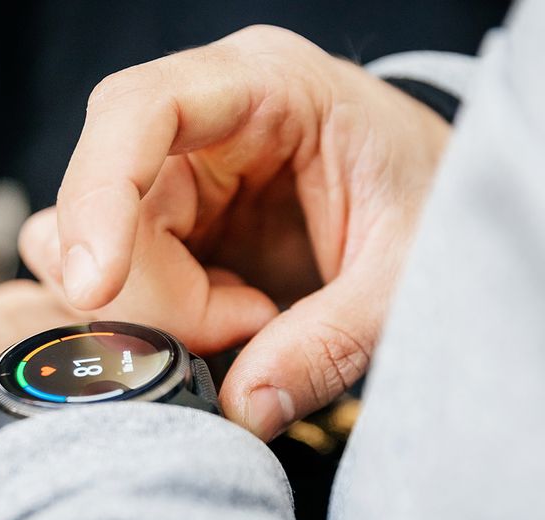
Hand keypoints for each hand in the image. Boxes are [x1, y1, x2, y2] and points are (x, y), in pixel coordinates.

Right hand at [18, 25, 448, 439]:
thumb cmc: (438, 206)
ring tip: (251, 323)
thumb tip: (243, 409)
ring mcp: (179, 173)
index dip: (98, 193)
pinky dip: (163, 324)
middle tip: (246, 331)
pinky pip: (122, 284)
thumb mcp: (408, 275)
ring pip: (96, 248)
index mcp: (267, 84)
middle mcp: (204, 118)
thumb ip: (332, 341)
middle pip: (110, 200)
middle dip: (156, 293)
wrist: (450, 204)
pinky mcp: (171, 226)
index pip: (139, 110)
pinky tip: (236, 325)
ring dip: (156, 312)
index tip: (95, 285)